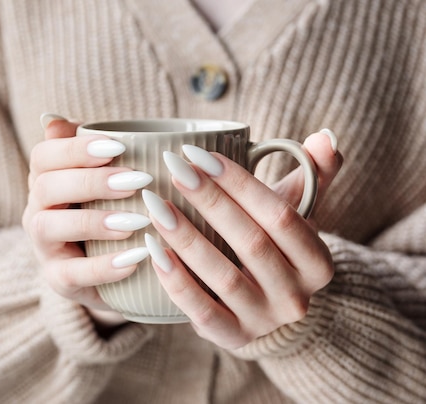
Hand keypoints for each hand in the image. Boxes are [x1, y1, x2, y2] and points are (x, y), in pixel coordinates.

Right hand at [22, 114, 151, 326]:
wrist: (112, 275)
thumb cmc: (110, 215)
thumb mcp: (105, 184)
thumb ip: (92, 152)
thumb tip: (56, 118)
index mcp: (46, 181)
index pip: (43, 156)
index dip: (76, 148)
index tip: (118, 146)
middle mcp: (37, 211)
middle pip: (45, 186)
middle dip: (90, 180)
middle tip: (137, 179)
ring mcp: (43, 248)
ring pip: (49, 227)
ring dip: (93, 221)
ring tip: (137, 220)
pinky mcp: (57, 280)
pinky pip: (72, 274)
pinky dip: (105, 266)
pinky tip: (137, 258)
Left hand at [142, 130, 342, 348]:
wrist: (266, 307)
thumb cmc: (276, 248)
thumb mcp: (298, 214)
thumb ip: (314, 175)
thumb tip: (324, 138)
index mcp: (318, 263)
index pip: (282, 216)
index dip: (240, 183)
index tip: (199, 155)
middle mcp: (297, 296)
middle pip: (252, 243)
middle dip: (210, 200)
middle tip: (173, 168)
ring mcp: (264, 321)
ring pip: (224, 277)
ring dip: (187, 238)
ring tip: (155, 205)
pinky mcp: (232, 337)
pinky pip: (201, 310)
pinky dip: (176, 280)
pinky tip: (152, 249)